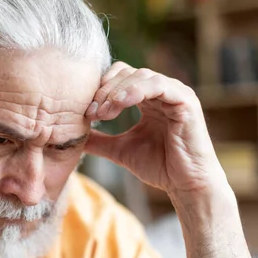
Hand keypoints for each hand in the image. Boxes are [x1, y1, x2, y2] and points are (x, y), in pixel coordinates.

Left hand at [84, 61, 224, 195]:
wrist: (185, 185)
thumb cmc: (159, 167)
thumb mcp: (119, 149)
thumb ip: (98, 139)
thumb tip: (72, 135)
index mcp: (147, 98)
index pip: (119, 77)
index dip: (100, 89)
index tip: (85, 112)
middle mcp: (161, 91)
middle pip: (126, 73)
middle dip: (105, 91)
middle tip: (91, 113)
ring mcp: (175, 93)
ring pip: (140, 76)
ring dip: (117, 91)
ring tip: (103, 112)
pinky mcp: (186, 100)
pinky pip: (159, 85)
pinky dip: (137, 90)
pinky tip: (121, 103)